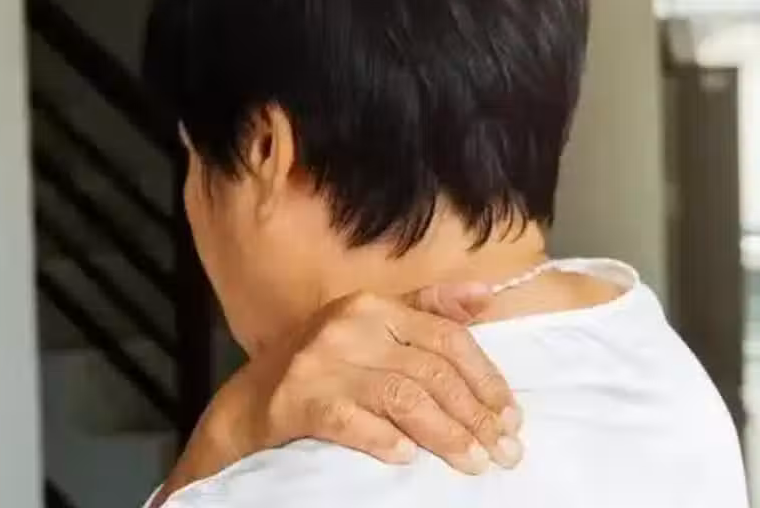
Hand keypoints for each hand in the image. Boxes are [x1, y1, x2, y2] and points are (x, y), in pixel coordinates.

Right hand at [157, 284, 521, 500]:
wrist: (247, 403)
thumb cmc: (321, 367)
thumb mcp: (371, 328)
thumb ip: (427, 310)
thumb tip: (487, 295)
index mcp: (373, 306)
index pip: (446, 337)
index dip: (486, 378)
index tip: (512, 416)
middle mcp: (350, 325)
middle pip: (431, 371)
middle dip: (475, 416)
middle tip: (504, 453)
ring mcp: (321, 362)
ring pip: (402, 396)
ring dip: (445, 435)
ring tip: (473, 463)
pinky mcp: (298, 399)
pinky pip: (349, 420)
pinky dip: (382, 439)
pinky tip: (406, 459)